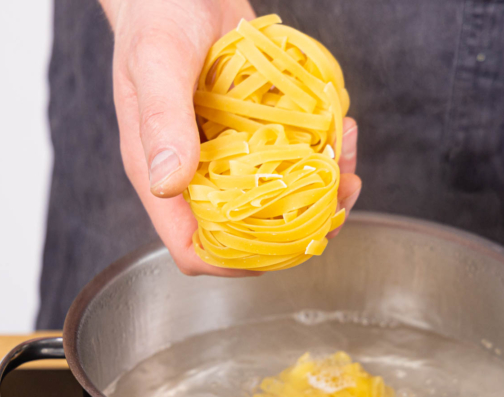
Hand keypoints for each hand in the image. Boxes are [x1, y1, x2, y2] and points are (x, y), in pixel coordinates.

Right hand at [100, 0, 361, 274]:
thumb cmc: (155, 18)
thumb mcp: (156, 64)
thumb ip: (162, 122)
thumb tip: (168, 185)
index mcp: (164, 173)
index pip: (194, 247)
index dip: (233, 264)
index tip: (282, 253)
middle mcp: (201, 171)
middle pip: (250, 230)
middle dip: (300, 225)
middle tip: (339, 196)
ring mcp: (233, 152)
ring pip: (282, 195)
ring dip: (324, 186)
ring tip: (348, 155)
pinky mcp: (259, 129)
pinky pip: (296, 154)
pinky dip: (326, 149)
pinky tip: (342, 127)